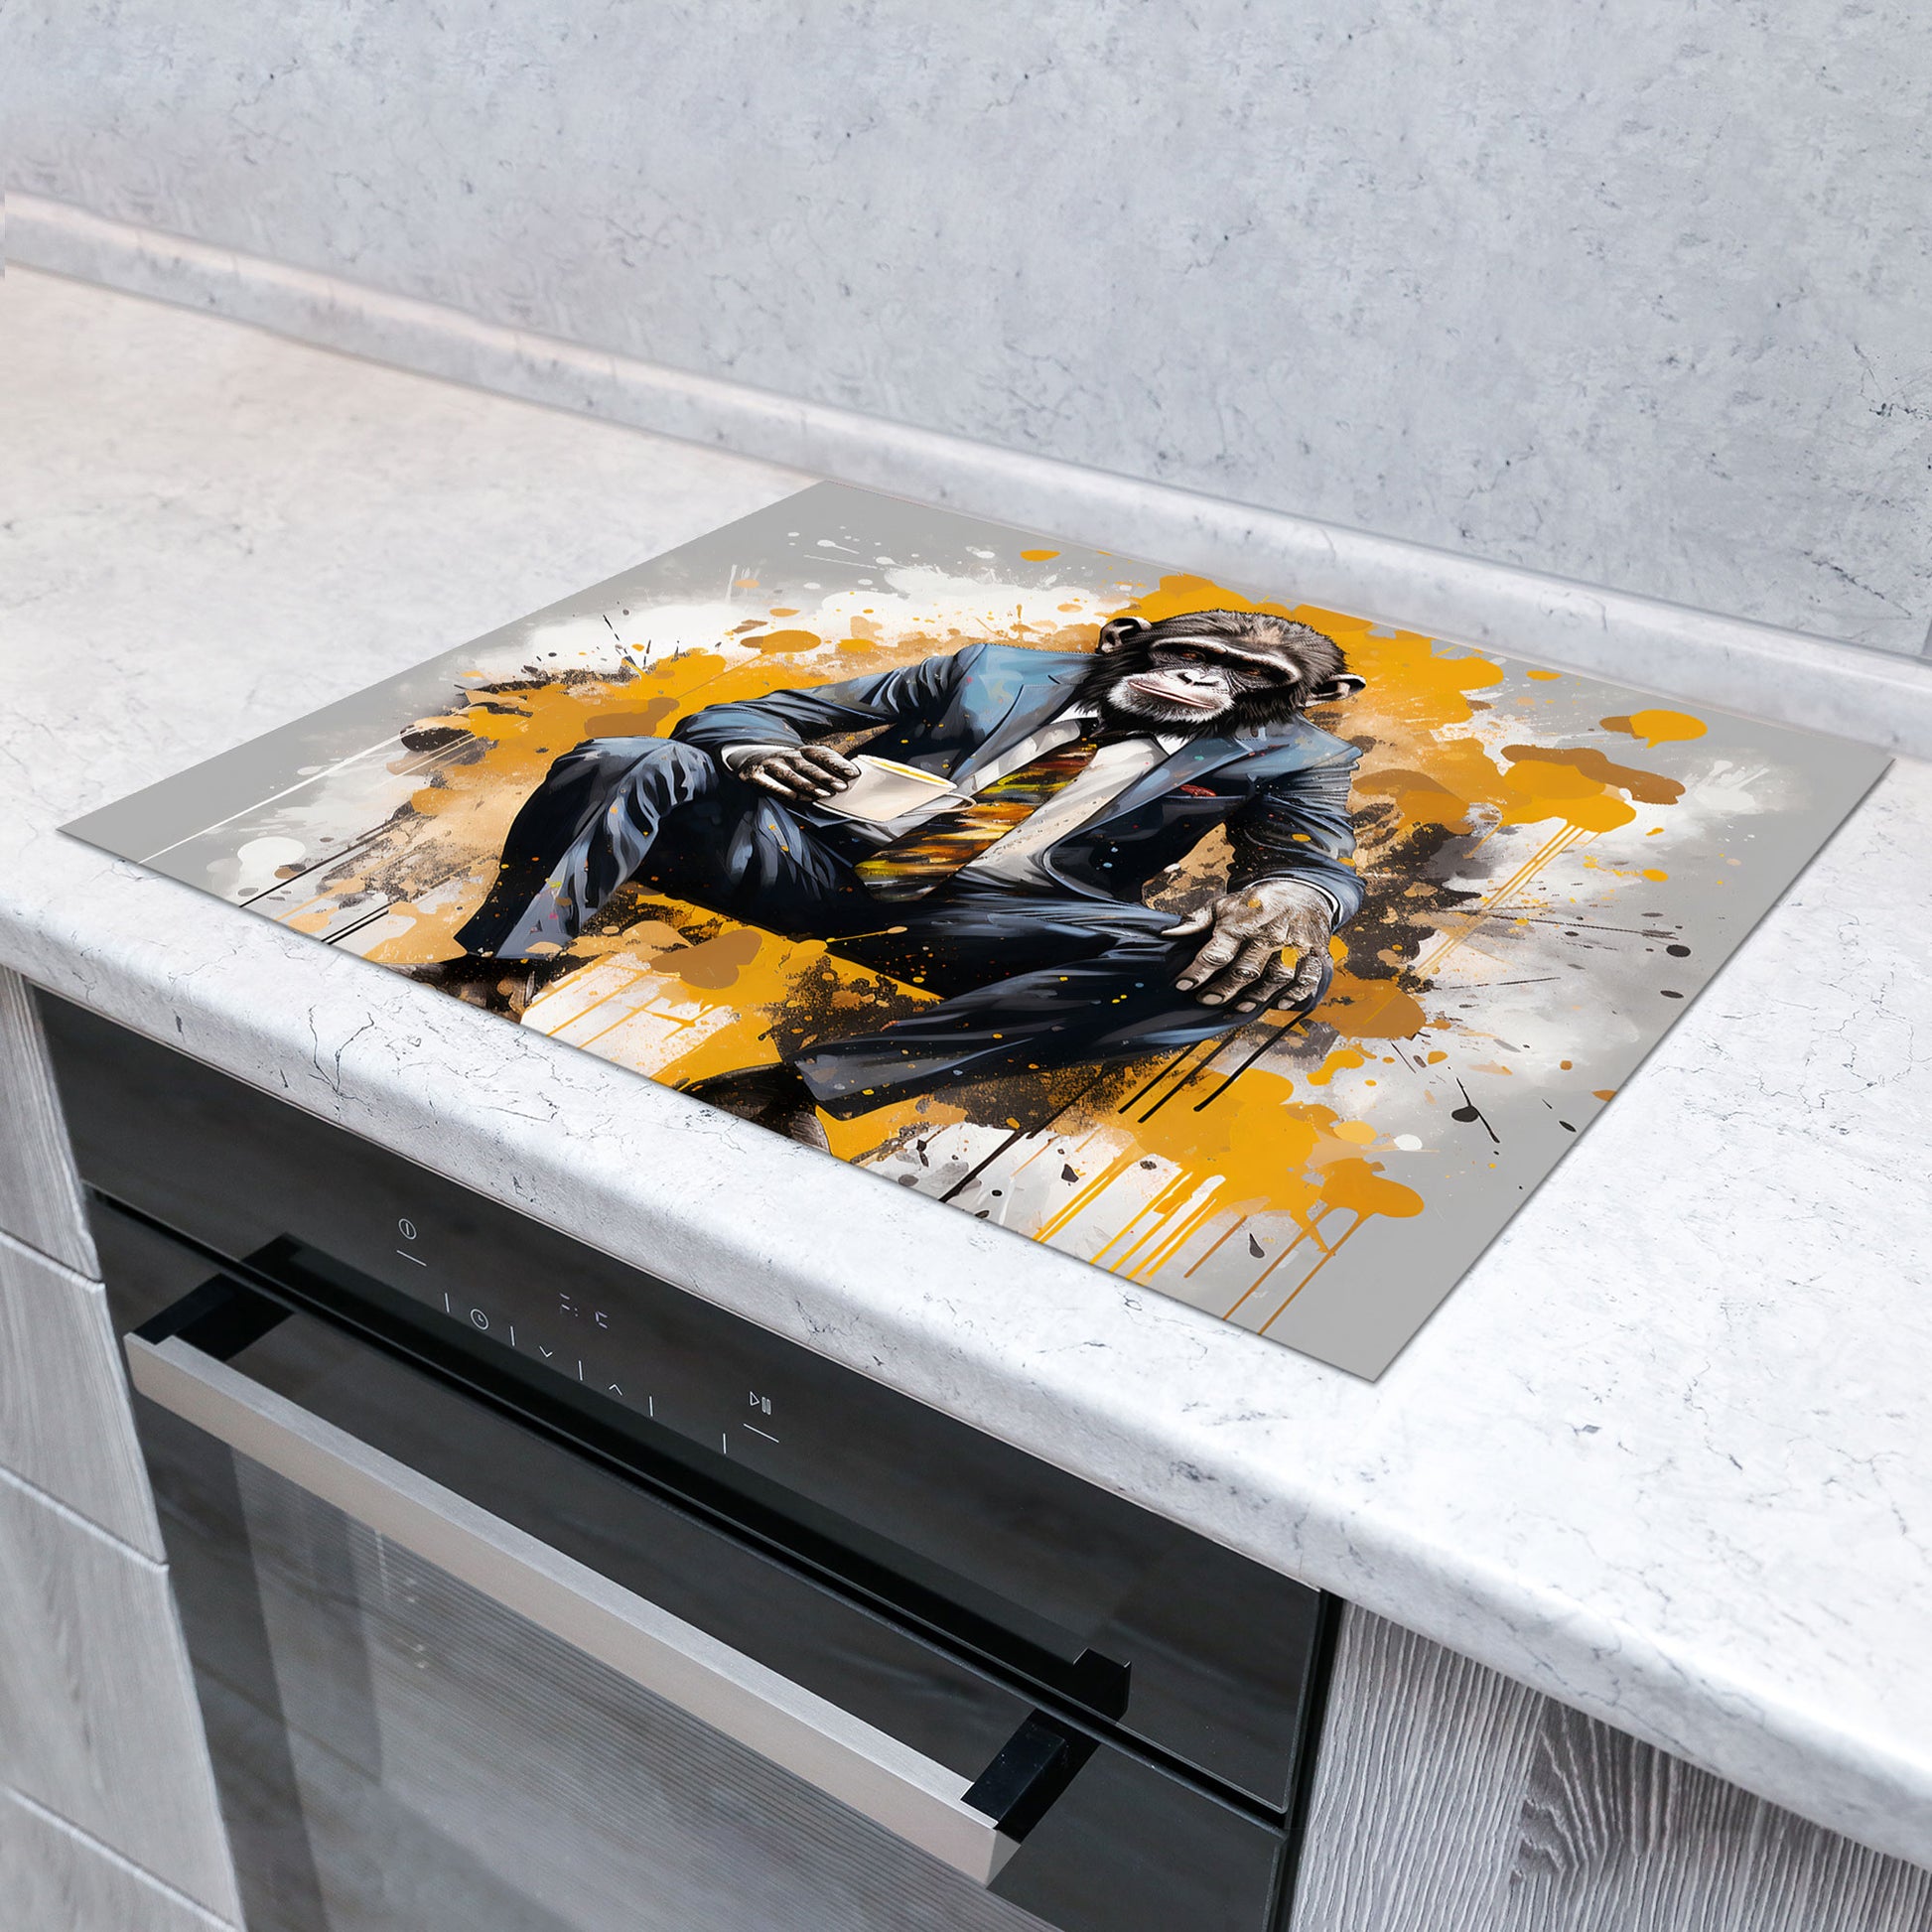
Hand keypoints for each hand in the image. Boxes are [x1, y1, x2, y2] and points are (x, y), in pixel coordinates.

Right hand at [736, 745, 861, 800]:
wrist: (746, 760)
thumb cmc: (782, 767)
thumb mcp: (800, 764)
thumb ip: (820, 770)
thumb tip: (848, 780)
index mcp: (798, 752)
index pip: (819, 754)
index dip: (836, 762)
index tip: (853, 773)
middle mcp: (784, 756)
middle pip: (807, 765)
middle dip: (826, 776)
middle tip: (842, 786)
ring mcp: (769, 764)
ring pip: (790, 774)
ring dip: (807, 784)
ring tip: (824, 795)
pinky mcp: (753, 774)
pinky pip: (768, 782)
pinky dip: (782, 789)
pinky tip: (795, 797)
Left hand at [1164, 880, 1334, 1012]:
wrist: (1302, 889)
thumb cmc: (1257, 902)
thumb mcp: (1224, 904)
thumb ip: (1197, 921)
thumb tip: (1168, 934)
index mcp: (1243, 923)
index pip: (1216, 952)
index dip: (1197, 972)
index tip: (1182, 985)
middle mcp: (1268, 935)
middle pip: (1245, 970)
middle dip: (1224, 989)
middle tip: (1207, 1000)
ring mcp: (1294, 945)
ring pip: (1275, 978)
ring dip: (1256, 997)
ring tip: (1239, 1008)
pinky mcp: (1314, 953)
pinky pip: (1306, 979)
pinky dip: (1294, 995)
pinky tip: (1278, 1003)